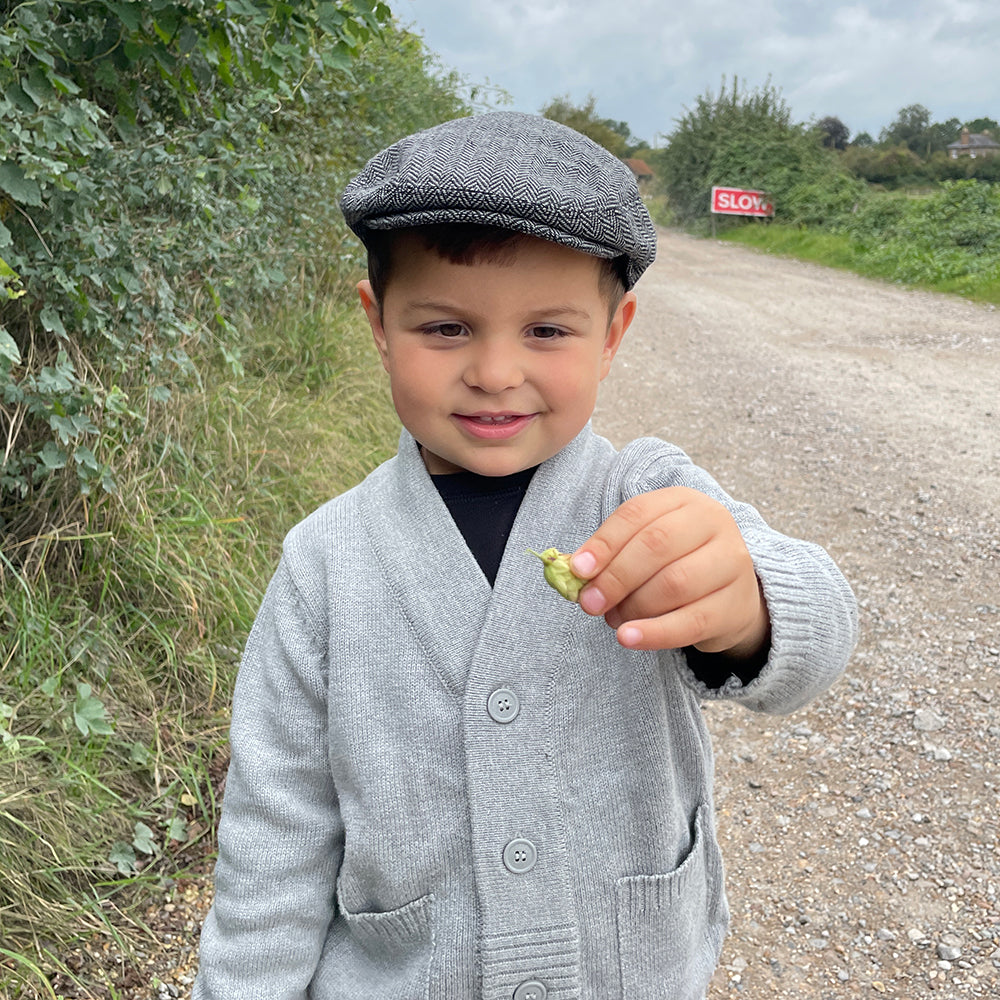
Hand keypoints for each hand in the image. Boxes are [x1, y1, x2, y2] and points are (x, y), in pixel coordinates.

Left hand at [570, 487, 769, 655]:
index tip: (578, 570)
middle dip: (616, 576)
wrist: (729, 596)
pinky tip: (629, 638)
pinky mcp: (736, 604)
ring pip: (675, 584)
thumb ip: (612, 554)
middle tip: (590, 603)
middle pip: (656, 545)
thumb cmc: (676, 564)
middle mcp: (714, 522)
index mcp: (684, 501)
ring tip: (614, 620)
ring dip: (633, 606)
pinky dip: (655, 633)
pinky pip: (691, 622)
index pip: (637, 513)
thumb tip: (574, 572)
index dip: (604, 543)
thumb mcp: (645, 547)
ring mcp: (732, 562)